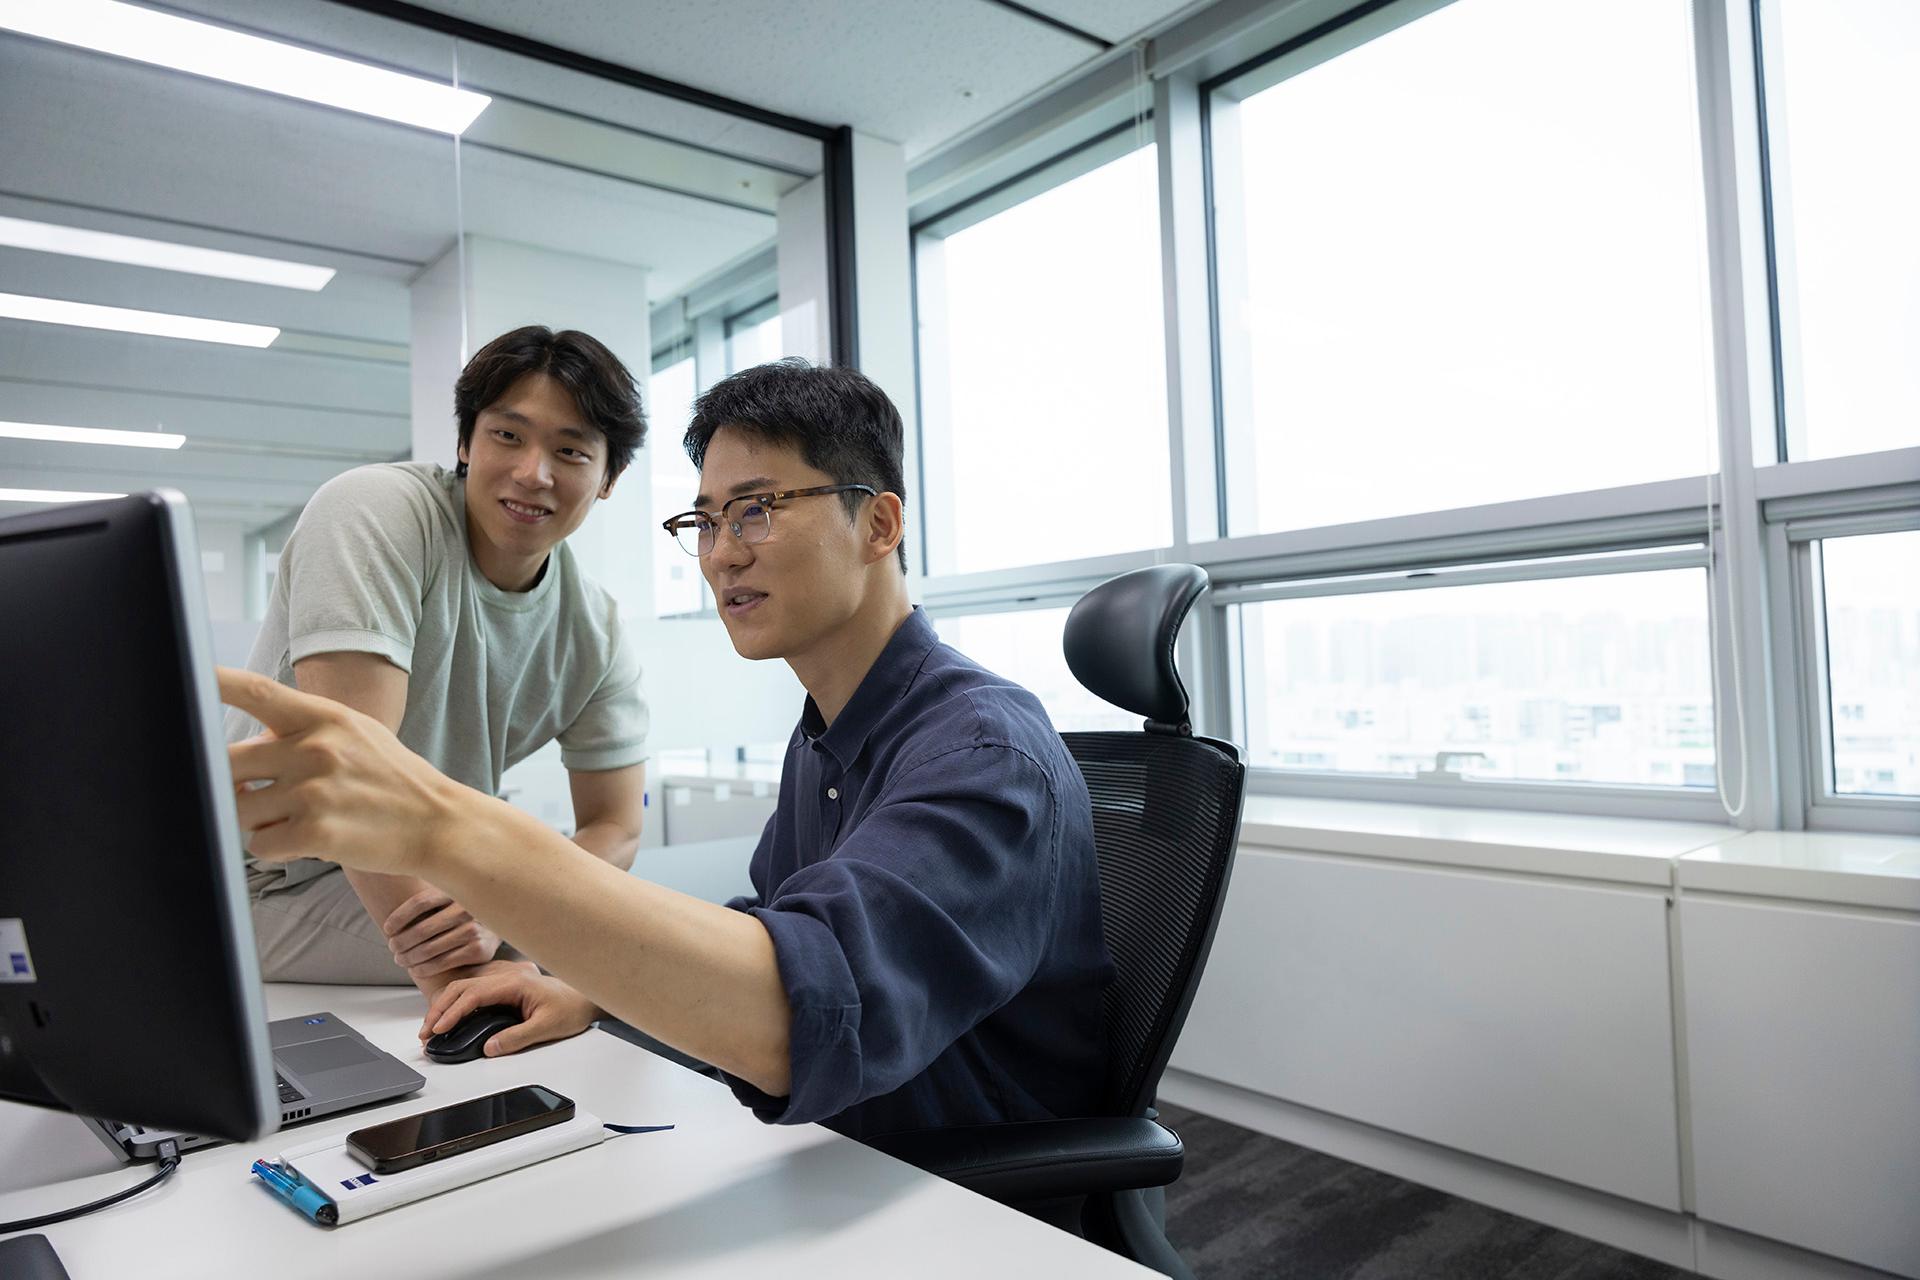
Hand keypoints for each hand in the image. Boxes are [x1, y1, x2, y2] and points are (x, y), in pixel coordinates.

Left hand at [219, 668, 472, 875]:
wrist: (437, 822)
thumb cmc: (391, 779)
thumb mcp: (355, 735)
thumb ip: (302, 731)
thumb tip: (240, 746)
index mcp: (324, 718)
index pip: (256, 691)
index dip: (214, 681)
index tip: (185, 673)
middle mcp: (316, 750)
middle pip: (227, 762)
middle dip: (226, 783)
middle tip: (249, 793)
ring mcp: (314, 792)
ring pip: (239, 809)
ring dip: (255, 820)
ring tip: (292, 818)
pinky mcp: (316, 833)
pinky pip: (259, 844)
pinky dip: (275, 847)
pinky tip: (305, 839)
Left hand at [383, 888, 502, 979]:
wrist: (501, 925)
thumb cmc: (464, 911)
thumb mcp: (450, 896)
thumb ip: (428, 896)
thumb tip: (388, 899)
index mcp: (456, 891)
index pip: (420, 903)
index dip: (399, 917)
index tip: (387, 929)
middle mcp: (466, 909)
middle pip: (422, 929)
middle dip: (400, 942)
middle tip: (392, 948)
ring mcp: (474, 930)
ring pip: (429, 949)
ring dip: (408, 957)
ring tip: (400, 959)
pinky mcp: (479, 950)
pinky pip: (442, 963)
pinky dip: (423, 968)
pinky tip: (415, 969)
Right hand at [420, 968, 600, 1058]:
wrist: (586, 998)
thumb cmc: (572, 1009)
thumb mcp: (548, 1027)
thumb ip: (518, 1038)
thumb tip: (489, 1047)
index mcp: (515, 982)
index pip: (474, 994)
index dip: (452, 1011)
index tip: (438, 1028)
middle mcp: (507, 976)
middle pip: (462, 987)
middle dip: (439, 1008)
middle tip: (426, 1032)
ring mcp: (504, 979)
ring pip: (464, 986)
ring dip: (444, 1004)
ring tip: (431, 1027)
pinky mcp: (503, 986)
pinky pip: (472, 990)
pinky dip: (455, 1002)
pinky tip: (448, 1016)